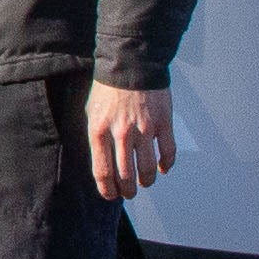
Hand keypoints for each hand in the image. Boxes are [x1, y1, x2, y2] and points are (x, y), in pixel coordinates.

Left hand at [82, 81, 174, 203]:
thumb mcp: (91, 112)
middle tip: (129, 193)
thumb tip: (102, 163)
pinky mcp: (163, 122)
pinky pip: (167, 152)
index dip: (107, 189)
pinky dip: (166, 165)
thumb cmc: (108, 88)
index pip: (103, 171)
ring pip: (147, 168)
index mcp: (99, 131)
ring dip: (146, 181)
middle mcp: (121, 133)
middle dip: (127, 190)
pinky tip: (163, 168)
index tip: (111, 195)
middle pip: (126, 175)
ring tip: (145, 183)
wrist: (130, 64)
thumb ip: (96, 137)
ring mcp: (144, 129)